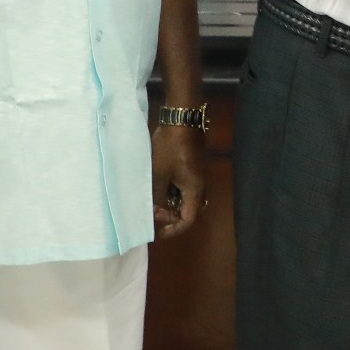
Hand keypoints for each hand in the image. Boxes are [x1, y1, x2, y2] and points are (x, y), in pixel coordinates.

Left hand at [152, 124, 207, 238]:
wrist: (181, 120)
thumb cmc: (170, 148)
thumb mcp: (159, 174)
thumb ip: (157, 196)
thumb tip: (154, 213)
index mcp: (194, 191)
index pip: (188, 220)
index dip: (172, 229)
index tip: (157, 229)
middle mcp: (198, 187)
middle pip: (187, 212)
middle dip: (169, 217)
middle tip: (152, 214)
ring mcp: (195, 178)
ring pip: (184, 200)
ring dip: (169, 205)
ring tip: (152, 203)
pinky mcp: (190, 169)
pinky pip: (182, 189)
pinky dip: (170, 194)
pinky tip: (157, 189)